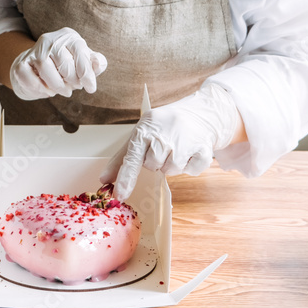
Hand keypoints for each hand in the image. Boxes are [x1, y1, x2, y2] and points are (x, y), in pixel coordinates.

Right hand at [9, 27, 107, 99]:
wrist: (38, 68)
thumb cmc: (65, 65)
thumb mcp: (83, 63)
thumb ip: (95, 63)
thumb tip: (98, 64)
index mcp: (68, 36)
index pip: (80, 53)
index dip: (87, 74)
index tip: (90, 88)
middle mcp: (50, 39)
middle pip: (64, 63)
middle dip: (72, 81)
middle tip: (74, 87)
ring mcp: (34, 51)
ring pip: (46, 69)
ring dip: (57, 86)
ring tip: (64, 91)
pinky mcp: (21, 64)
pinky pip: (30, 78)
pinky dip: (40, 89)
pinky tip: (47, 90)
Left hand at [100, 84, 240, 200]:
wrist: (199, 113)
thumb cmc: (164, 126)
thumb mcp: (141, 134)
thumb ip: (122, 157)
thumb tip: (104, 179)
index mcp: (145, 129)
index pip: (132, 157)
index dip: (126, 178)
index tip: (119, 195)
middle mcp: (164, 135)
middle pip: (152, 166)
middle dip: (156, 162)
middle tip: (162, 148)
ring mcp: (184, 141)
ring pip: (171, 171)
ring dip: (172, 165)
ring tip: (176, 148)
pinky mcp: (203, 148)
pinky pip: (191, 171)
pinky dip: (190, 166)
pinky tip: (190, 151)